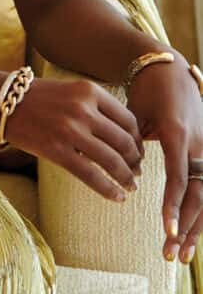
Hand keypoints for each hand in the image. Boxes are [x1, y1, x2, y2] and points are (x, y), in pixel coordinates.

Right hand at [3, 77, 143, 199]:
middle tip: (137, 172)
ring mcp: (70, 130)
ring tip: (130, 186)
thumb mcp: (71, 92)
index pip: (128, 120)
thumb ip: (96, 108)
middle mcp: (83, 109)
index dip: (139, 140)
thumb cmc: (39, 98)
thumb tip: (126, 138)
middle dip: (135, 161)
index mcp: (89, 91)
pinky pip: (92, 176)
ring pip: (112, 160)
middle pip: (124, 141)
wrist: (4, 101)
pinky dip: (109, 189)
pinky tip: (117, 197)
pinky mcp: (57, 151)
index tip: (139, 153)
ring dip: (126, 177)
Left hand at [127, 57, 202, 263]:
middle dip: (187, 226)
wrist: (170, 71)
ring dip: (196, 228)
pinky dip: (199, 214)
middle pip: (200, 194)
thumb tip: (129, 171)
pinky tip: (190, 237)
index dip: (174, 204)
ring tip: (180, 254)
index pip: (179, 177)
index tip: (168, 228)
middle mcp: (198, 145)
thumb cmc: (147, 93)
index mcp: (177, 135)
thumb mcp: (135, 114)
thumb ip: (131, 143)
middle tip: (172, 253)